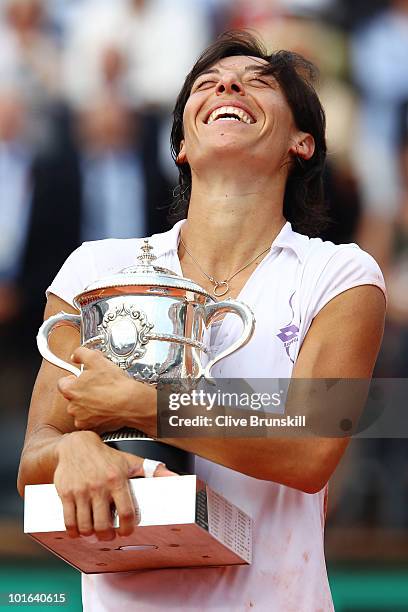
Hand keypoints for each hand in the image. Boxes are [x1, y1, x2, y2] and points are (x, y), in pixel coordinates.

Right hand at [54, 430, 175, 539]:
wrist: (76, 445)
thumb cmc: (106, 457)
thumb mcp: (131, 461)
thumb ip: (154, 470)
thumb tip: (176, 477)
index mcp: (117, 479)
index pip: (127, 513)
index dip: (128, 528)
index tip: (127, 532)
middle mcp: (99, 486)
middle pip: (103, 525)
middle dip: (107, 536)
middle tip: (109, 535)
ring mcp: (81, 491)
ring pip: (85, 526)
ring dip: (91, 535)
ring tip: (96, 533)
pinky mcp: (65, 493)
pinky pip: (68, 521)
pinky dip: (73, 532)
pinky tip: (79, 531)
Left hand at [57, 347, 153, 431]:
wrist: (131, 403)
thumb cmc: (115, 384)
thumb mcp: (96, 359)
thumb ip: (81, 353)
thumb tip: (75, 356)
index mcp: (70, 390)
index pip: (62, 383)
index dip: (73, 378)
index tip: (81, 378)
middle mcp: (72, 407)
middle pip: (72, 397)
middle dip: (82, 391)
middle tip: (97, 385)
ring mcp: (82, 419)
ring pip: (82, 409)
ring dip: (89, 404)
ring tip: (104, 396)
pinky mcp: (93, 427)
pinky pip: (91, 420)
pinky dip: (97, 415)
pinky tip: (106, 407)